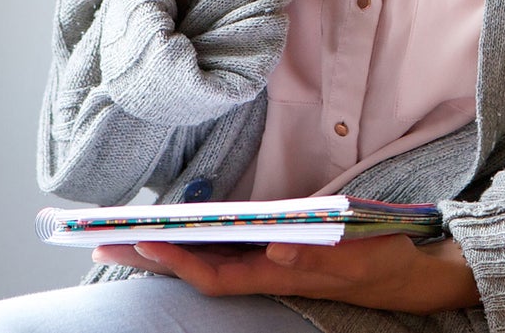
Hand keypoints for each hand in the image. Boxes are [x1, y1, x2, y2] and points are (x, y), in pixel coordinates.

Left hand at [93, 235, 479, 313]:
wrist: (404, 273)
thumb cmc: (379, 262)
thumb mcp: (358, 255)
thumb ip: (319, 255)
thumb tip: (276, 246)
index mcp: (278, 274)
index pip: (215, 274)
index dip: (177, 261)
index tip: (144, 241)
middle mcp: (263, 272)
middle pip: (197, 268)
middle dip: (151, 256)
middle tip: (100, 240)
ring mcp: (266, 264)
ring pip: (205, 260)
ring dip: (165, 249)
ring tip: (124, 234)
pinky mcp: (274, 253)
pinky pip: (222, 251)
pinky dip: (194, 241)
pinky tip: (176, 231)